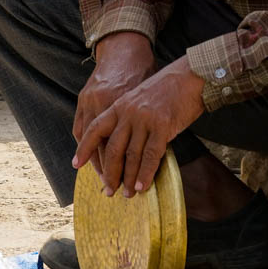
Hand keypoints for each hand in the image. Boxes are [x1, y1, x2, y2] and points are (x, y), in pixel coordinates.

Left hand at [72, 56, 204, 197]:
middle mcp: (129, 112)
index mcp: (120, 105)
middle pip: (113, 148)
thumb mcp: (139, 97)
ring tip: (127, 193)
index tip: (76, 164)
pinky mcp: (162, 125)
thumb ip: (129, 117)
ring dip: (128, 178)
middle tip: (108, 190)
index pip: (96, 129)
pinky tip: (142, 186)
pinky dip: (145, 173)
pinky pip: (151, 155)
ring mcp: (145, 119)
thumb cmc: (169, 88)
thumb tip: (125, 147)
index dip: (85, 148)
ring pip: (131, 155)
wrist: (191, 75)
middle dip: (110, 173)